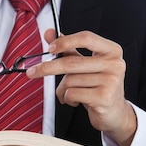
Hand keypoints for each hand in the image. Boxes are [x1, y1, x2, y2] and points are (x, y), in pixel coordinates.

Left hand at [27, 29, 136, 145]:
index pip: (86, 38)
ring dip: (62, 89)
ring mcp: (111, 81)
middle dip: (47, 68)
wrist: (114, 112)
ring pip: (69, 81)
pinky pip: (72, 94)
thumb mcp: (86, 65)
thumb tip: (49, 33)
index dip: (65, 42)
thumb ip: (69, 48)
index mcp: (112, 50)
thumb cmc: (98, 86)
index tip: (49, 48)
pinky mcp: (104, 97)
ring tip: (69, 94)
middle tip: (31, 72)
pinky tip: (76, 101)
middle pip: (72, 62)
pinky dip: (67, 99)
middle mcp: (114, 64)